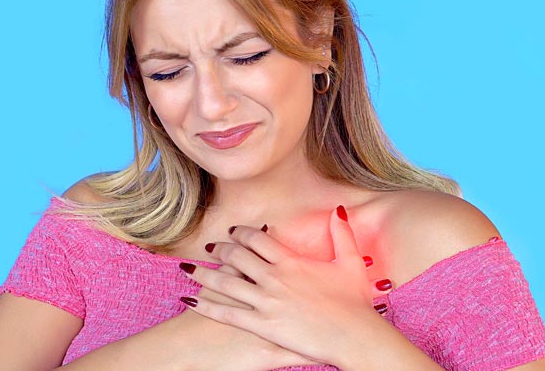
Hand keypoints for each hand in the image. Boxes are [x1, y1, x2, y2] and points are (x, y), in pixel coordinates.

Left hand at [180, 206, 391, 366]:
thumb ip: (342, 233)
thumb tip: (339, 208)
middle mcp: (274, 278)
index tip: (232, 232)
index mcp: (291, 261)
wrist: (356, 336)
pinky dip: (206, 305)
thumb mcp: (351, 262)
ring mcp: (266, 302)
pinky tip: (190, 299)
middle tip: (209, 246)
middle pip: (236, 256)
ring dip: (203, 273)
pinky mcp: (262, 325)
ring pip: (225, 282)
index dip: (241, 233)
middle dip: (219, 249)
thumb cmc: (356, 302)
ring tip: (187, 268)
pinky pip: (227, 313)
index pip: (256, 239)